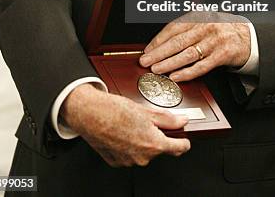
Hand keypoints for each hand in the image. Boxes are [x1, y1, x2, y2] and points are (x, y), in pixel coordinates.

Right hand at [61, 84, 189, 166]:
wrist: (90, 114)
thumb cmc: (115, 110)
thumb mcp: (146, 111)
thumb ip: (167, 119)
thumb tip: (182, 121)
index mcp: (154, 145)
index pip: (179, 148)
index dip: (183, 141)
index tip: (184, 138)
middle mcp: (142, 158)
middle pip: (159, 149)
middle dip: (157, 137)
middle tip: (148, 122)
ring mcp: (129, 162)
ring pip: (143, 152)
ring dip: (142, 141)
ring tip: (131, 124)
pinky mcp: (116, 162)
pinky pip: (129, 155)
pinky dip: (128, 146)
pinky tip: (122, 132)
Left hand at [139, 12, 250, 81]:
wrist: (250, 36)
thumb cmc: (223, 30)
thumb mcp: (205, 21)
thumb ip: (187, 29)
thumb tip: (163, 42)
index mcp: (199, 17)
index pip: (173, 28)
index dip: (158, 40)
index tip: (148, 49)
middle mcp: (205, 27)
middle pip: (177, 41)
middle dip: (159, 53)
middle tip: (146, 61)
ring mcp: (214, 41)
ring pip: (187, 54)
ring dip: (169, 63)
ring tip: (157, 69)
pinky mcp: (222, 55)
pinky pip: (201, 66)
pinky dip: (187, 72)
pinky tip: (176, 76)